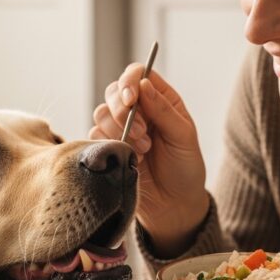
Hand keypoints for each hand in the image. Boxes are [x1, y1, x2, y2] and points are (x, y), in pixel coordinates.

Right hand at [90, 65, 208, 255]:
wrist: (174, 205)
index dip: (129, 81)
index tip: (131, 99)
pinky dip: (110, 145)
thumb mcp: (183, 136)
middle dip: (122, 110)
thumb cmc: (185, 169)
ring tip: (144, 149)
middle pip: (114, 91)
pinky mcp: (107, 147)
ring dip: (119, 130)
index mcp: (160, 99)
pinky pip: (95, 135)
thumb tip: (143, 84)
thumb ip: (163, 109)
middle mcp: (139, 110)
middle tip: (143, 131)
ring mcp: (121, 128)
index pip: (137, 74)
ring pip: (101, 113)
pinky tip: (132, 158)